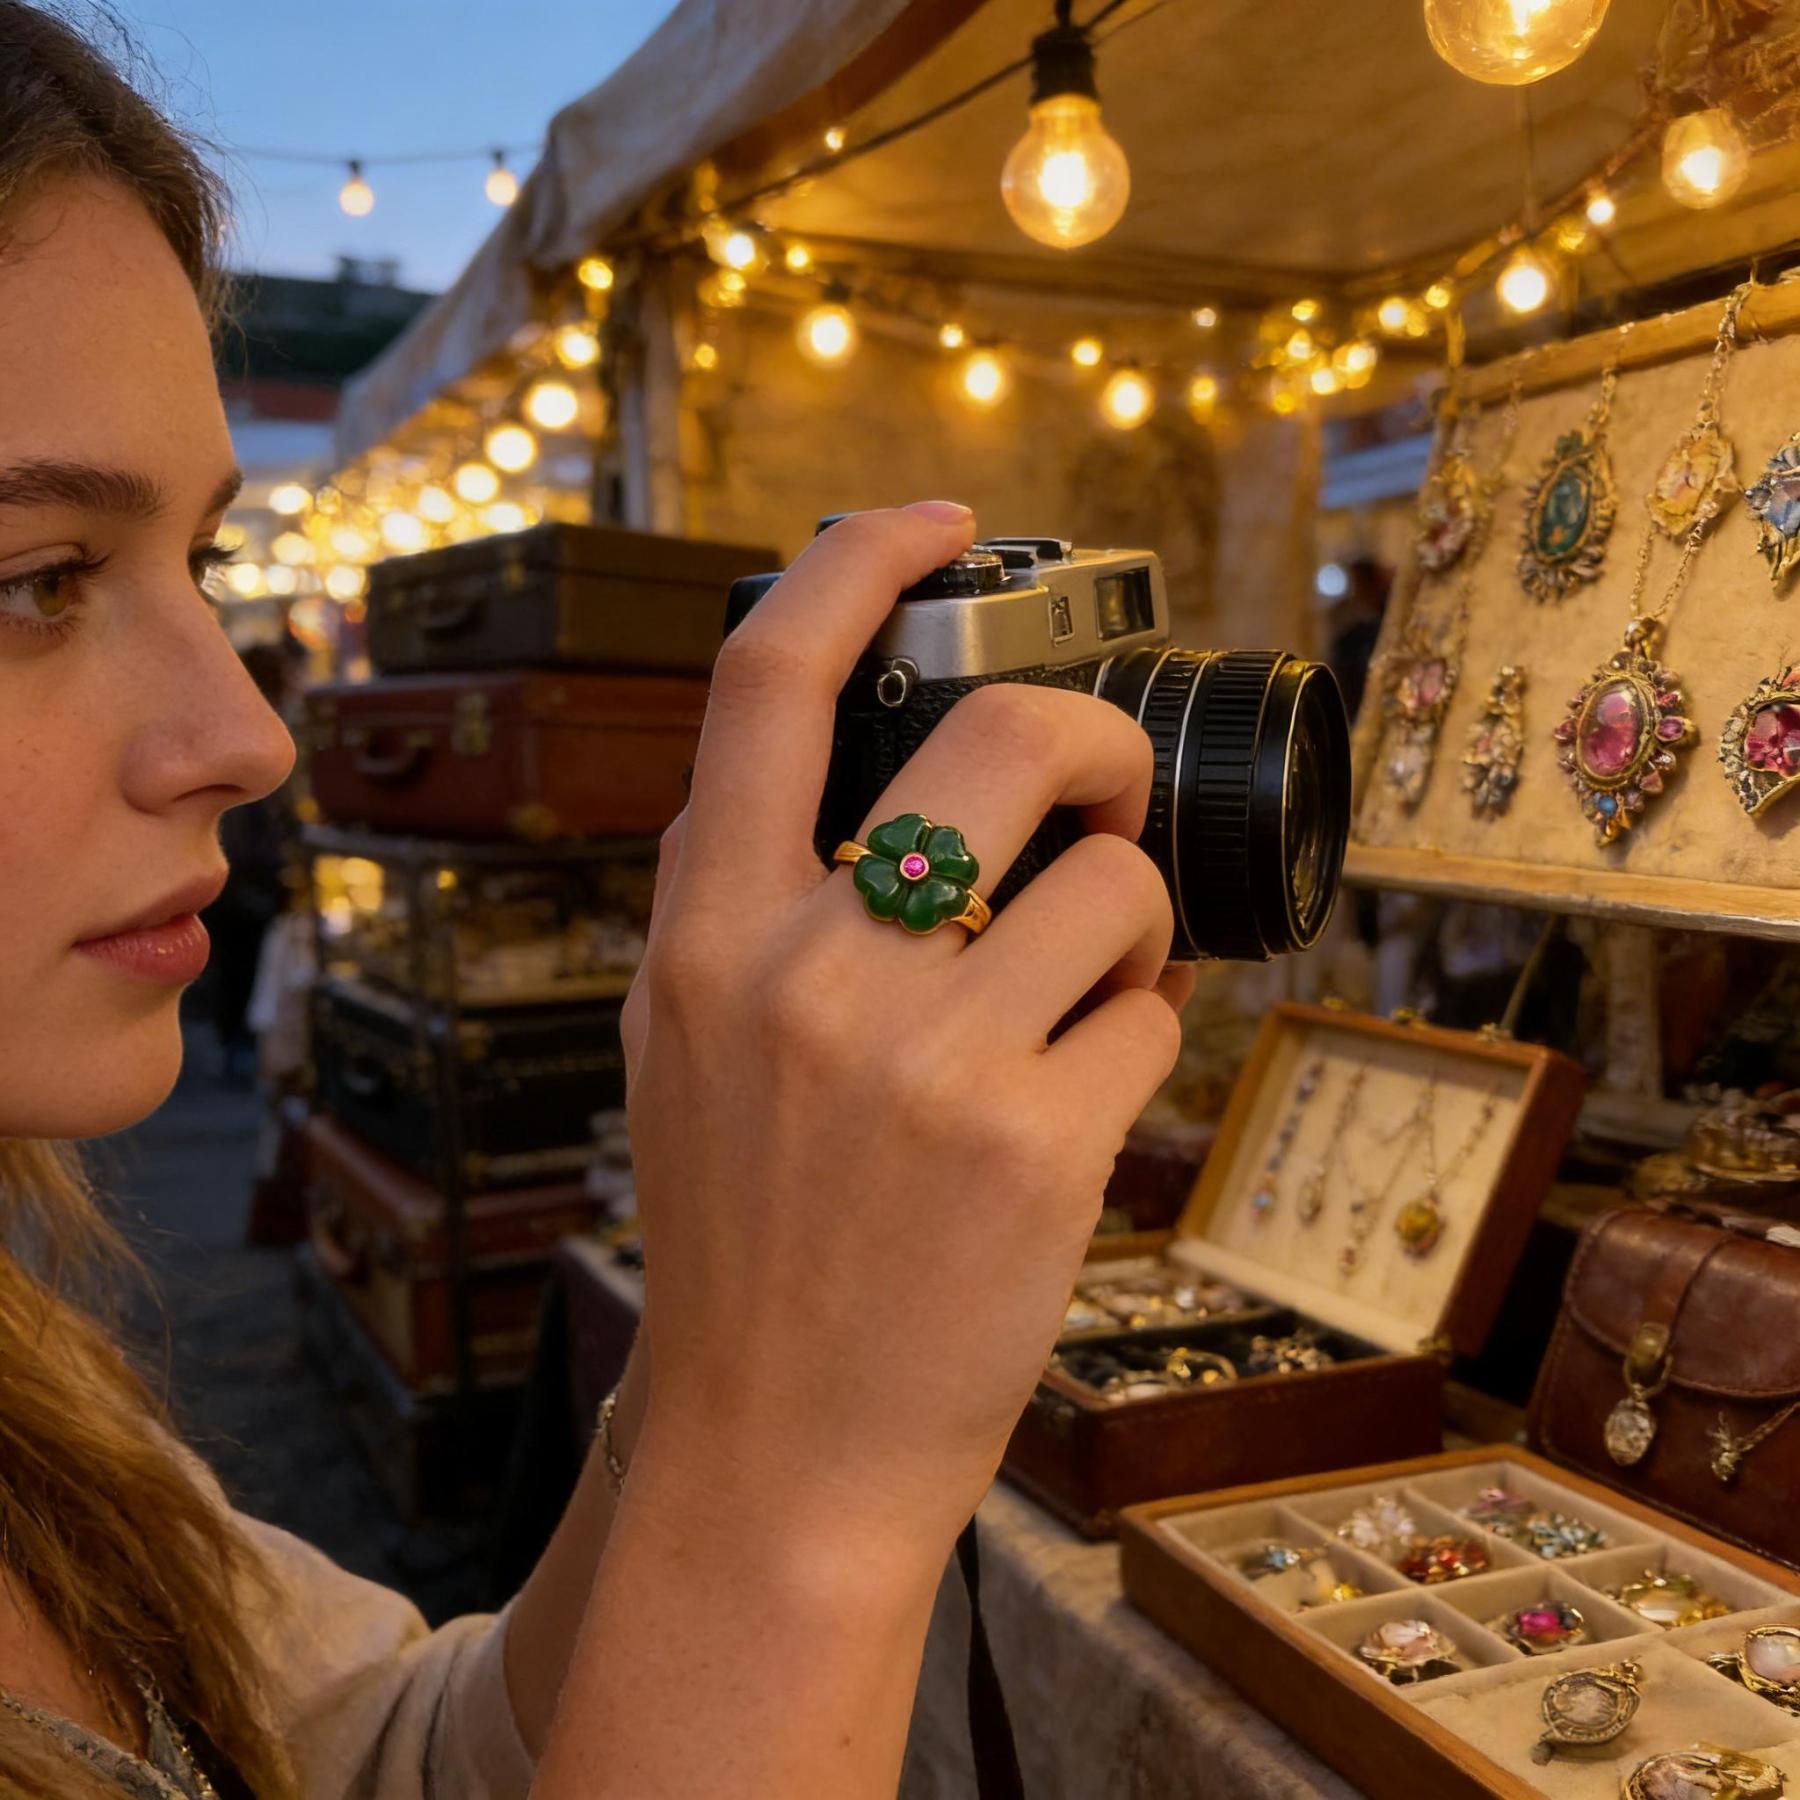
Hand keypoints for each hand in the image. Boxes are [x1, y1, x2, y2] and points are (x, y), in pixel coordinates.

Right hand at [623, 502, 1184, 1556]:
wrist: (778, 1444)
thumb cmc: (742, 1237)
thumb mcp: (680, 1044)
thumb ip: (734, 900)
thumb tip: (827, 773)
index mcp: (706, 930)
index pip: (766, 679)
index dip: (859, 558)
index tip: (938, 519)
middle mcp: (806, 971)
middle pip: (1005, 735)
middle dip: (1090, 736)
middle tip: (1104, 785)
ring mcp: (926, 1059)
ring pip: (1114, 880)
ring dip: (1136, 912)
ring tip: (1101, 971)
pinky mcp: (1036, 1145)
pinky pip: (1153, 1015)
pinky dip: (1146, 1030)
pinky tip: (1095, 1083)